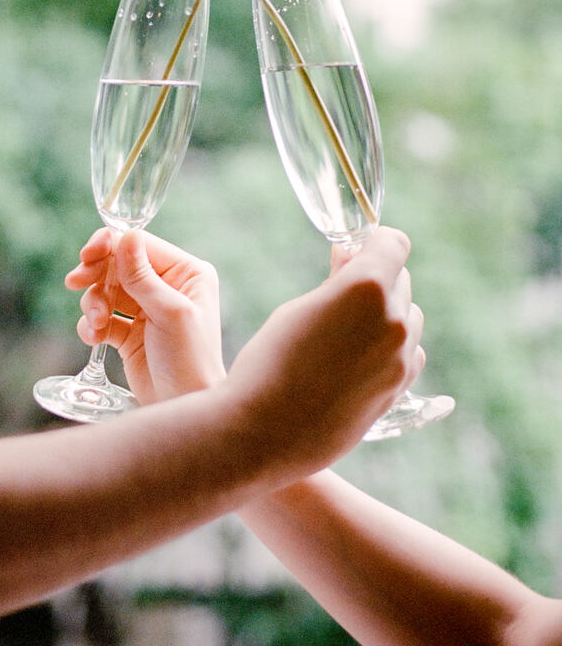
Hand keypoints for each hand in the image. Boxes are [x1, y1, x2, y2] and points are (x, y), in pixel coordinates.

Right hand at [66, 228, 225, 403]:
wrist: (183, 407)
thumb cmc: (190, 360)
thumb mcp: (169, 313)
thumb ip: (143, 277)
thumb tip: (126, 236)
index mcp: (187, 272)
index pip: (141, 245)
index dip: (111, 245)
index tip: (87, 256)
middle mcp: (168, 286)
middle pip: (119, 263)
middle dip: (96, 274)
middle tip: (75, 282)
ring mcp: (147, 309)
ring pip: (106, 290)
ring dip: (94, 304)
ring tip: (98, 324)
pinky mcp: (129, 333)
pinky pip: (102, 317)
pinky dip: (92, 325)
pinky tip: (95, 338)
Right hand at [224, 226, 424, 477]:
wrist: (265, 432)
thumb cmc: (270, 362)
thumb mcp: (298, 308)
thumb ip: (335, 281)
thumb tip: (350, 257)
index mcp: (367, 287)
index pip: (394, 243)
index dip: (375, 242)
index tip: (357, 250)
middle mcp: (394, 319)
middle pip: (401, 280)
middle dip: (376, 279)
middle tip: (339, 293)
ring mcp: (401, 358)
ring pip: (409, 317)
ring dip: (387, 314)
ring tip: (345, 332)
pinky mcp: (399, 389)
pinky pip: (408, 353)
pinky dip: (390, 348)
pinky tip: (356, 360)